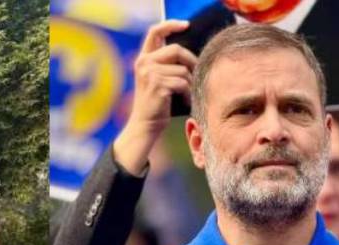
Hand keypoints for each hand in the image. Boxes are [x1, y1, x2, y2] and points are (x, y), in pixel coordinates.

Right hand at [113, 20, 195, 174]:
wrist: (145, 125)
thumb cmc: (156, 103)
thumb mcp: (158, 79)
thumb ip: (167, 63)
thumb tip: (190, 55)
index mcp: (143, 58)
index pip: (155, 32)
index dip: (171, 25)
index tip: (186, 25)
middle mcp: (144, 63)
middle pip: (176, 50)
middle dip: (191, 62)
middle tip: (195, 75)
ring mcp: (150, 74)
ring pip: (183, 70)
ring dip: (190, 83)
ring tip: (187, 94)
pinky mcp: (158, 85)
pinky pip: (183, 83)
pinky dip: (188, 93)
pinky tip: (184, 101)